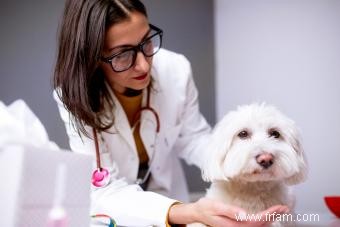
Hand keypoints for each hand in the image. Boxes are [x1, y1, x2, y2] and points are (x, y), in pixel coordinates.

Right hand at [168, 197, 288, 226]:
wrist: (198, 212)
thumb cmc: (206, 207)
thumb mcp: (216, 206)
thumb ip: (230, 211)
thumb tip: (244, 215)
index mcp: (234, 225)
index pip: (256, 221)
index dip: (269, 215)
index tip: (279, 208)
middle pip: (260, 224)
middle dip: (274, 216)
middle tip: (285, 208)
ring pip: (258, 225)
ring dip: (270, 218)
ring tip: (281, 210)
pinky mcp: (237, 226)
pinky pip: (254, 225)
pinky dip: (263, 220)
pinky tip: (268, 216)